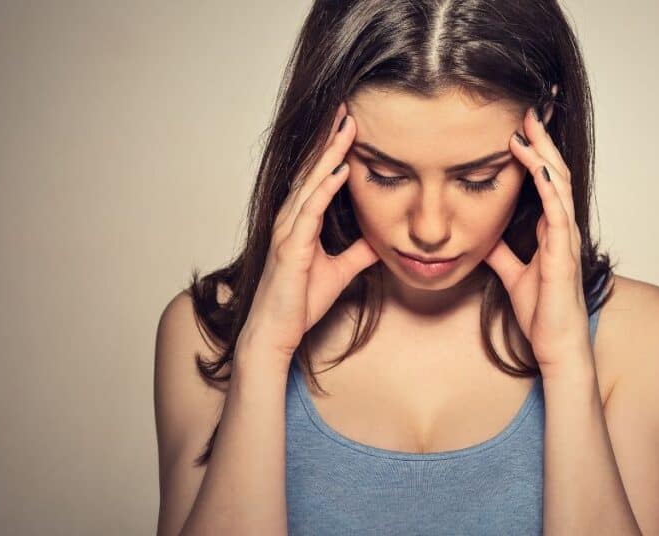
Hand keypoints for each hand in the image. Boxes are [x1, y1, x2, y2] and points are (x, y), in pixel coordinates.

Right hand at [240, 102, 378, 364]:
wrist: (277, 332)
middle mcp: (290, 219)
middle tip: (348, 109)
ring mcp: (287, 231)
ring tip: (347, 127)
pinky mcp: (290, 248)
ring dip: (329, 154)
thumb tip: (382, 240)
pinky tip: (339, 171)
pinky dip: (325, 189)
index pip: (318, 177)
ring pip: (310, 183)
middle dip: (330, 139)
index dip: (334, 150)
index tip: (351, 124)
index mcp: (300, 222)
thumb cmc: (300, 302)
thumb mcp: (340, 270)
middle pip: (312, 170)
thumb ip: (359, 252)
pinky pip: (309, 211)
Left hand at [483, 105, 590, 375]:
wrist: (555, 346)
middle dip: (541, 141)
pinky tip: (536, 167)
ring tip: (527, 128)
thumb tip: (483, 236)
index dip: (534, 152)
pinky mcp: (563, 254)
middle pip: (554, 173)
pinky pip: (557, 214)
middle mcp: (563, 228)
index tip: (518, 126)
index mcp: (552, 230)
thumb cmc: (542, 313)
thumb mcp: (513, 274)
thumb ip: (502, 252)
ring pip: (557, 185)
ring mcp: (566, 239)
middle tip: (527, 110)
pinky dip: (547, 188)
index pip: (545, 181)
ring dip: (542, 155)